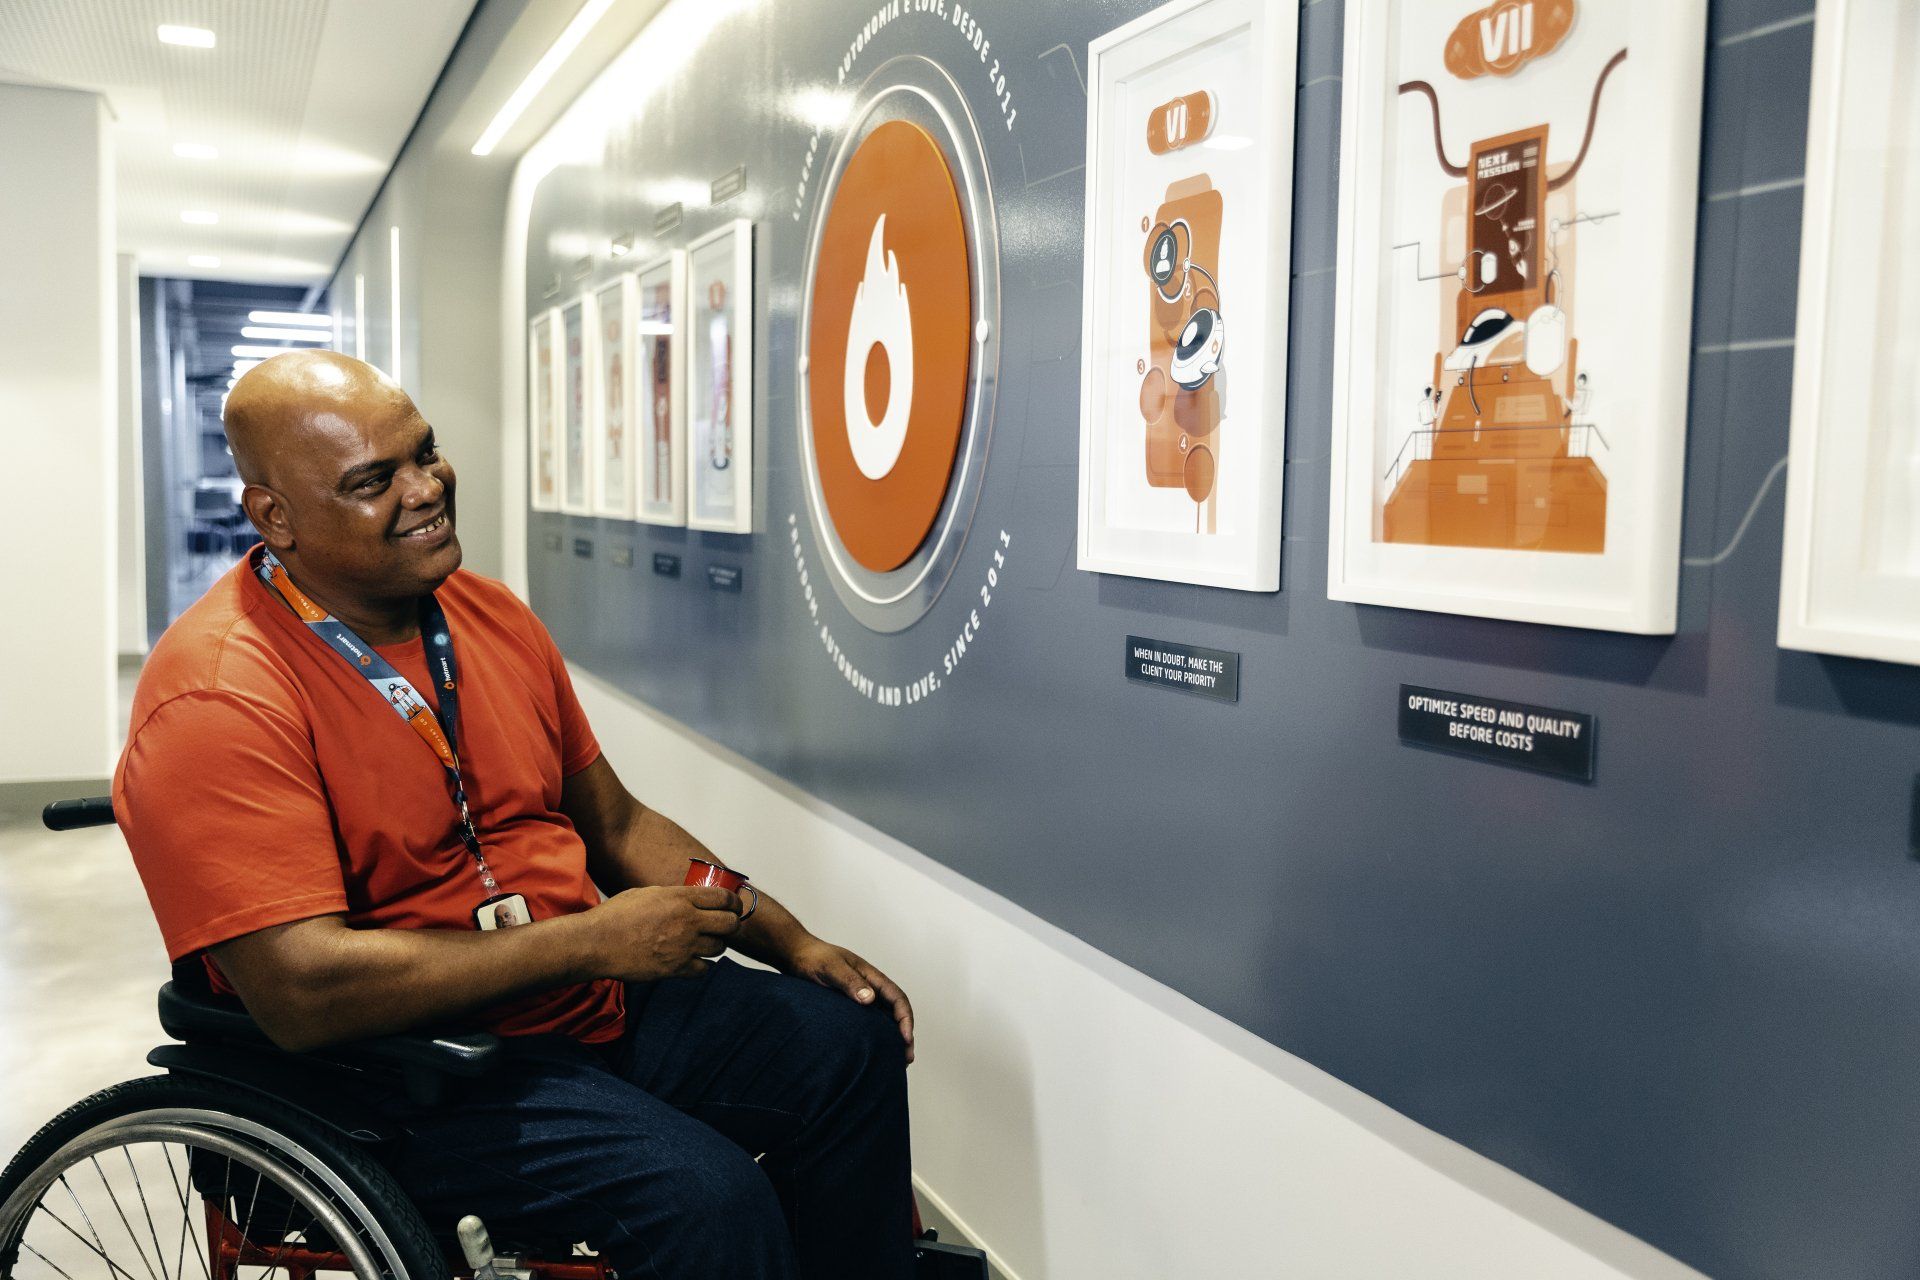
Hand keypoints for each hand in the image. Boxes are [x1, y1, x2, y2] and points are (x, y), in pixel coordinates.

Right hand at [587, 886, 742, 981]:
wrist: (597, 943)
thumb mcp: (648, 893)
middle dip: (732, 924)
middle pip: (730, 924)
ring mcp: (683, 947)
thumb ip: (675, 896)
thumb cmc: (616, 915)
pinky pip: (704, 969)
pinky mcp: (675, 969)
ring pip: (720, 948)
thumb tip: (692, 898)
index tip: (734, 906)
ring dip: (716, 945)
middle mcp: (687, 921)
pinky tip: (693, 960)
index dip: (734, 902)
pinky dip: (701, 965)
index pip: (724, 898)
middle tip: (726, 926)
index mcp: (680, 898)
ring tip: (706, 943)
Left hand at [785, 937, 915, 1063]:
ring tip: (894, 1060)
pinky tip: (873, 1051)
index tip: (906, 1039)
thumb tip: (870, 999)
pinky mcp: (850, 1007)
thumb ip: (850, 982)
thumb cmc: (815, 959)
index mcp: (872, 977)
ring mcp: (861, 997)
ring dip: (892, 1038)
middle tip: (906, 1058)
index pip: (898, 998)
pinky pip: (869, 1022)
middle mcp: (871, 988)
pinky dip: (877, 1036)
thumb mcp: (832, 968)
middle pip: (896, 1012)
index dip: (905, 1019)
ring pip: (884, 1019)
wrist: (797, 956)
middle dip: (905, 1034)